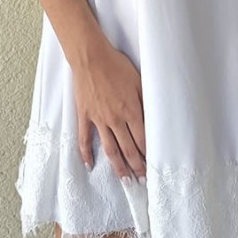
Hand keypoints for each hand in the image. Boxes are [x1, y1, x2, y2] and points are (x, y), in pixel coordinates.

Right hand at [73, 41, 146, 181]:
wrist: (91, 57)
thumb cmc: (116, 65)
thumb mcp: (138, 81)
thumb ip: (145, 101)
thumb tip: (152, 118)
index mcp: (131, 111)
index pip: (142, 140)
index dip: (148, 155)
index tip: (153, 165)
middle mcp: (115, 119)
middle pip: (128, 149)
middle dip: (137, 167)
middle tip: (142, 180)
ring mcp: (98, 119)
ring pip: (110, 149)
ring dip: (118, 166)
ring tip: (125, 180)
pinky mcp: (84, 115)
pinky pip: (84, 139)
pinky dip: (86, 153)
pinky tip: (90, 165)